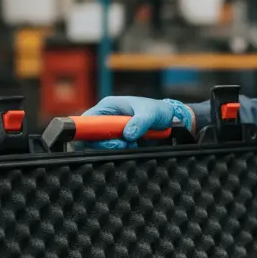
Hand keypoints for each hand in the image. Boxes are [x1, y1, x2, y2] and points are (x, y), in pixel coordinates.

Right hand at [79, 96, 194, 147]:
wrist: (169, 119)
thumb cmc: (158, 110)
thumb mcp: (151, 113)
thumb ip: (141, 122)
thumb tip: (128, 134)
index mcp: (108, 107)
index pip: (87, 119)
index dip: (88, 131)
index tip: (106, 139)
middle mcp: (106, 118)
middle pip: (90, 136)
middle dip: (104, 144)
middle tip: (123, 144)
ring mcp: (112, 130)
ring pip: (101, 145)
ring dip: (114, 148)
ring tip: (131, 144)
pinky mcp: (118, 140)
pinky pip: (112, 149)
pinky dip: (121, 151)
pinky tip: (134, 146)